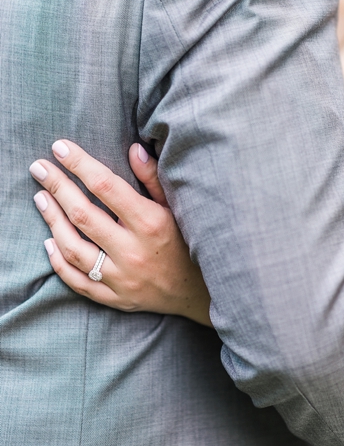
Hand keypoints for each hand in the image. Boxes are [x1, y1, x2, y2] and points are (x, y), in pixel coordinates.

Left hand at [29, 140, 211, 326]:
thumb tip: (133, 149)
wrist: (202, 291)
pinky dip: (59, 261)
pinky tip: (49, 241)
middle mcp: (133, 250)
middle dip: (57, 186)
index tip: (60, 148)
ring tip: (41, 198)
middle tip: (39, 168)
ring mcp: (122, 276)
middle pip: (83, 214)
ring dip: (52, 220)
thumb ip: (153, 179)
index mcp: (151, 222)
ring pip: (74, 247)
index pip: (106, 186)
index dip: (80, 165)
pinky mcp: (115, 297)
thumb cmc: (190, 241)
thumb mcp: (177, 207)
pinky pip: (78, 280)